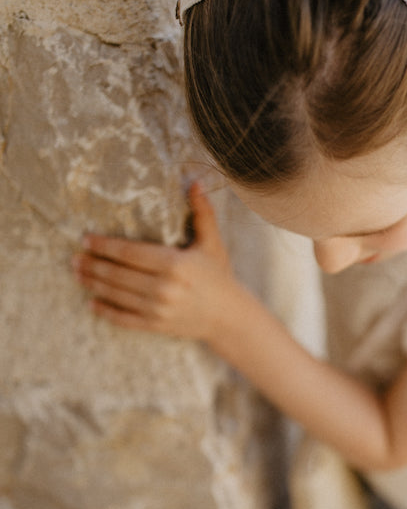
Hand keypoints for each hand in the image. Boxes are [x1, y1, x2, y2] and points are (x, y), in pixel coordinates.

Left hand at [74, 183, 236, 339]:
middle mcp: (164, 287)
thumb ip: (203, 213)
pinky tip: (92, 303)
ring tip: (78, 274)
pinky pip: (124, 318)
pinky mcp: (156, 325)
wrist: (229, 317)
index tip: (86, 240)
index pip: (130, 252)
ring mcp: (159, 308)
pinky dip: (106, 311)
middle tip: (75, 258)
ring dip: (93, 284)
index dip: (105, 246)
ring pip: (117, 295)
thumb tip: (196, 183)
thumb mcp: (212, 243)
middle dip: (93, 265)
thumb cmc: (219, 277)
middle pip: (118, 274)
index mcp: (175, 264)